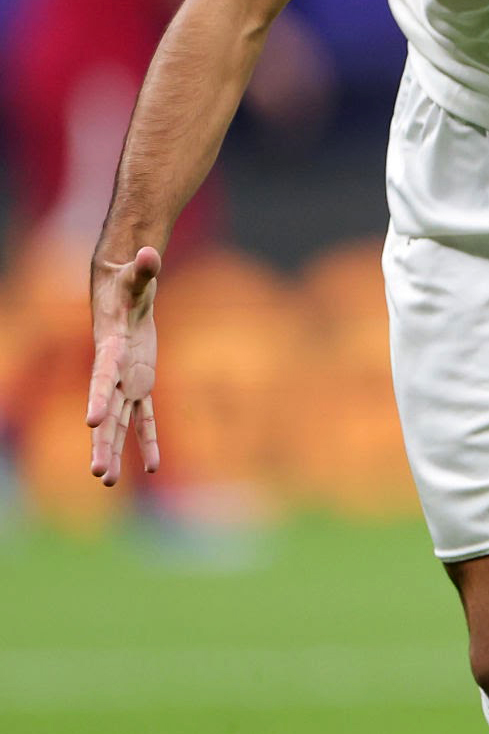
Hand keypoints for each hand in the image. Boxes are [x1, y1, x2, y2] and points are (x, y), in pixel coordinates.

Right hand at [87, 247, 161, 485]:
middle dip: (102, 442)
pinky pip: (145, 418)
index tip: (90, 422)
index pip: (101, 377)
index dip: (96, 397)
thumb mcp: (136, 276)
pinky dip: (148, 440)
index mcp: (110, 349)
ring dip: (114, 450)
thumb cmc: (128, 283)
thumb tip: (150, 252)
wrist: (122, 294)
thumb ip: (143, 269)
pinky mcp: (140, 385)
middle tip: (97, 473)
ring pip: (119, 423)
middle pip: (106, 412)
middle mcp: (114, 372)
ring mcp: (126, 382)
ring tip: (105, 481)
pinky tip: (152, 467)